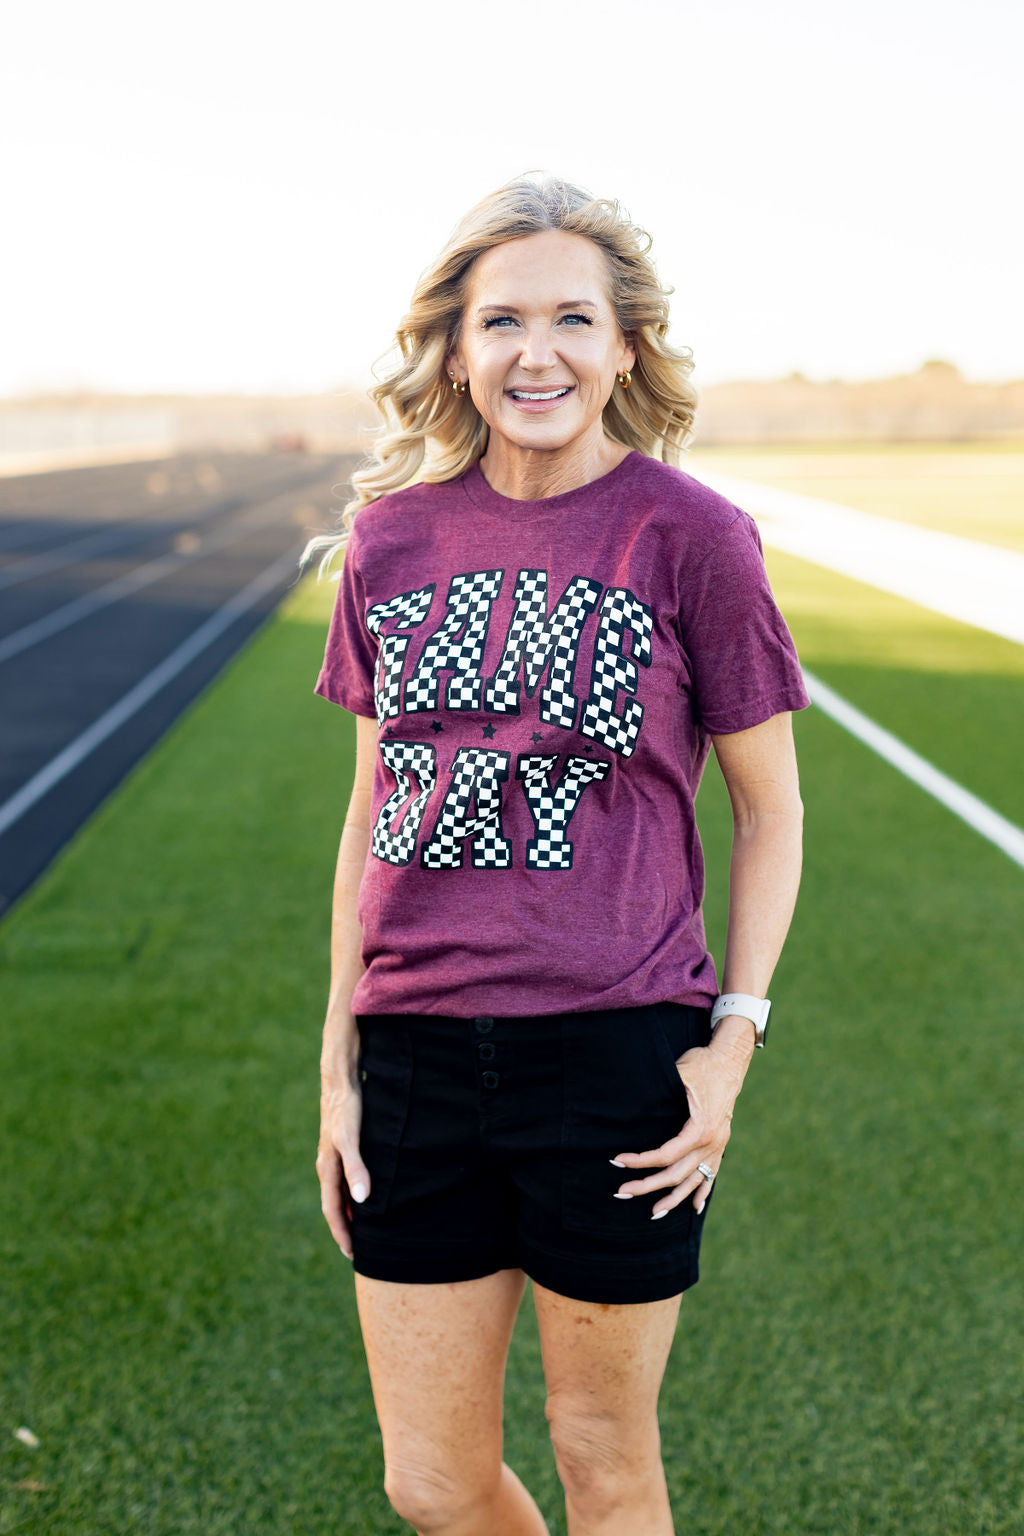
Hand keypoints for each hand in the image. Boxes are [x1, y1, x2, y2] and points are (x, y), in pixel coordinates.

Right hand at [316, 1079, 370, 1259]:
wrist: (340, 1081)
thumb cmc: (346, 1109)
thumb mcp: (351, 1140)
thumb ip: (356, 1168)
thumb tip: (361, 1200)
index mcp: (327, 1169)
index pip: (332, 1210)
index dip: (342, 1232)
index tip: (351, 1253)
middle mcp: (327, 1166)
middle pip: (334, 1205)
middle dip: (343, 1228)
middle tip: (356, 1250)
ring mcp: (333, 1157)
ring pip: (339, 1192)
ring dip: (348, 1212)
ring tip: (361, 1230)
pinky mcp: (341, 1147)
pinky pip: (345, 1179)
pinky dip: (352, 1194)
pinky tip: (364, 1195)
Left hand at [610, 1028, 753, 1217]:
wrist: (729, 1062)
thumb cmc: (702, 1065)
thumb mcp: (680, 1074)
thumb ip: (662, 1091)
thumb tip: (636, 1102)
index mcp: (701, 1129)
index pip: (666, 1155)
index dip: (641, 1161)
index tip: (618, 1161)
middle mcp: (711, 1143)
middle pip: (677, 1174)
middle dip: (648, 1186)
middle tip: (622, 1192)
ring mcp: (718, 1146)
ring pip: (694, 1181)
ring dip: (674, 1199)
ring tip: (654, 1213)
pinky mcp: (720, 1144)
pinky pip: (712, 1174)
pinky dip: (703, 1191)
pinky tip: (695, 1208)